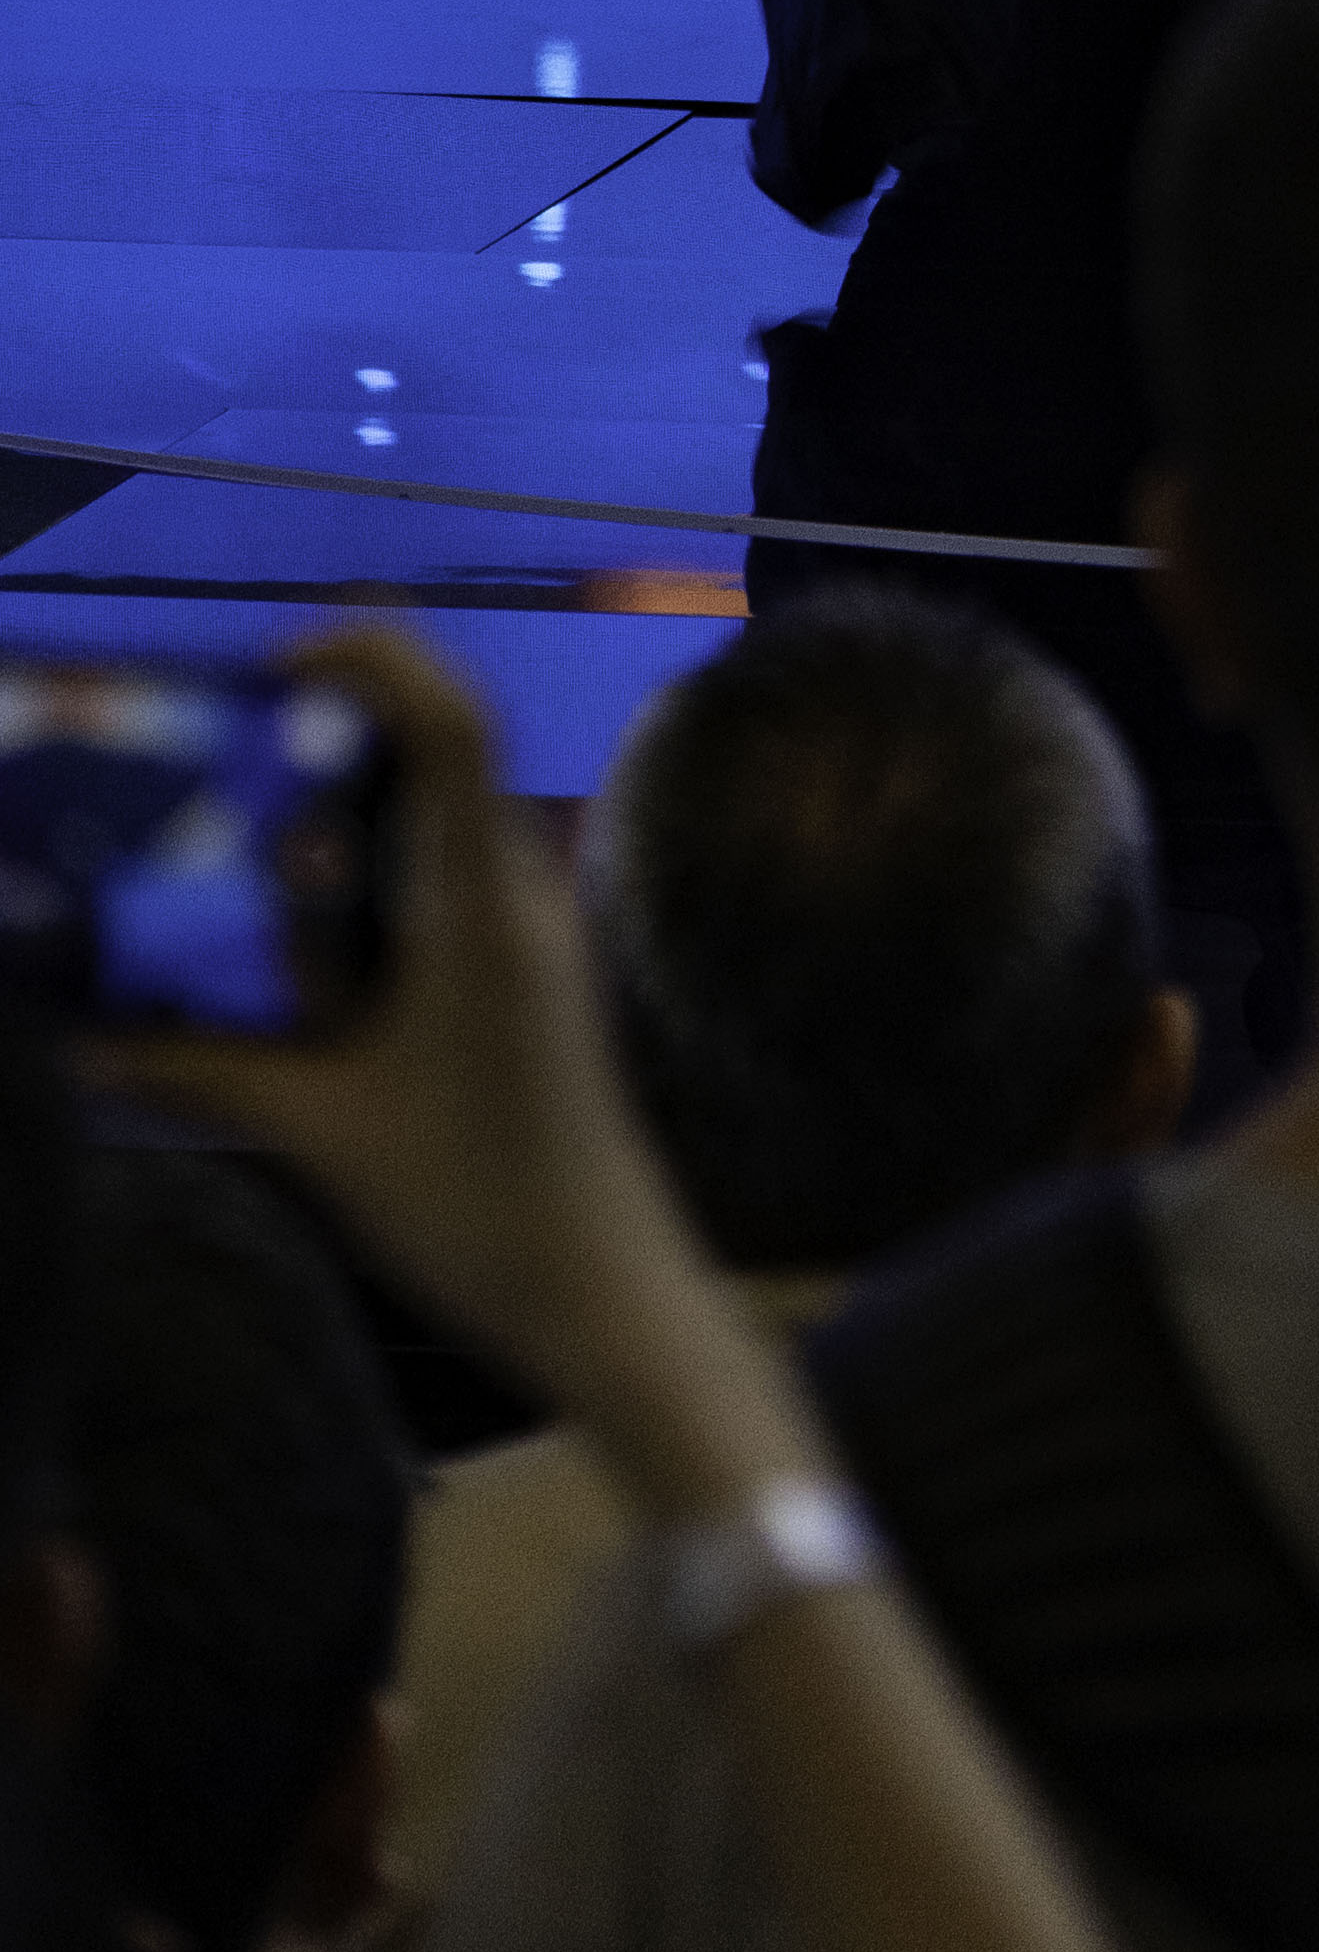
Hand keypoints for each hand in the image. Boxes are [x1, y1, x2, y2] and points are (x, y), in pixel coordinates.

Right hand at [100, 630, 771, 1492]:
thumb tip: (83, 1031)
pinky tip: (296, 959)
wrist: (603, 1291)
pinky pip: (443, 889)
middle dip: (322, 751)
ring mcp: (531, 932)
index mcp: (481, 899)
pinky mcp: (525, 979)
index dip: (372, 660)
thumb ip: (199, 1067)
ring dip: (341, 833)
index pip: (451, 719)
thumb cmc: (473, 1202)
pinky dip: (369, 893)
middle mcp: (518, 889)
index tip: (269, 668)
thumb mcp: (316, 1128)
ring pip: (431, 829)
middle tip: (210, 780)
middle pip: (430, 760)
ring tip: (231, 870)